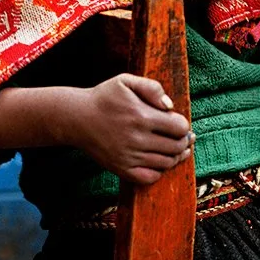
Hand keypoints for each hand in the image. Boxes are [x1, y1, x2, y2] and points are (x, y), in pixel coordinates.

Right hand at [0, 76, 193, 184]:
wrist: (76, 118)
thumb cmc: (105, 98)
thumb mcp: (126, 81)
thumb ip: (152, 87)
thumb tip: (170, 106)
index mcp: (141, 116)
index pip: (180, 128)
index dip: (182, 125)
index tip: (176, 123)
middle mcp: (137, 139)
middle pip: (176, 147)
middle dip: (182, 141)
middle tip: (180, 137)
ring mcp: (129, 157)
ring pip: (166, 163)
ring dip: (173, 156)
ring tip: (171, 148)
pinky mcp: (121, 169)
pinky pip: (150, 177)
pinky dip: (158, 171)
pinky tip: (155, 160)